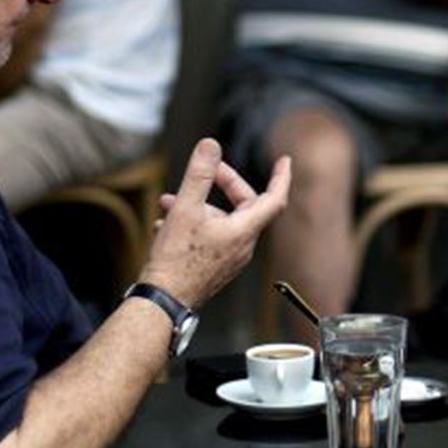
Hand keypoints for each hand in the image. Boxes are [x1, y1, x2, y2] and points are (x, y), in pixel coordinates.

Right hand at [142, 138, 291, 307]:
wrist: (163, 301)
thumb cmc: (176, 261)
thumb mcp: (186, 208)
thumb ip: (200, 174)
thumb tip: (210, 146)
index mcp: (244, 231)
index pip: (275, 198)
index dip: (281, 177)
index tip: (284, 161)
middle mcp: (243, 246)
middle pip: (246, 205)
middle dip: (227, 183)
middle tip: (207, 170)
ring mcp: (230, 258)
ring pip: (224, 220)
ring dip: (201, 204)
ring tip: (170, 201)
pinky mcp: (216, 267)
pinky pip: (213, 236)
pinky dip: (196, 223)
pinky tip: (167, 223)